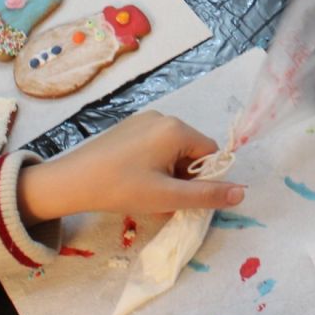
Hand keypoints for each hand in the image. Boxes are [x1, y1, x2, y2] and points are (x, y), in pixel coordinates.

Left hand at [17, 112, 245, 223]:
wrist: (72, 181)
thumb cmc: (121, 188)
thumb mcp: (167, 197)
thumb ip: (207, 195)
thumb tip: (242, 193)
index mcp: (176, 129)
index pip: (209, 153)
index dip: (203, 178)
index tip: (183, 196)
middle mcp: (163, 117)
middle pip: (192, 150)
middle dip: (184, 175)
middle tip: (163, 197)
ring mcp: (144, 119)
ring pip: (173, 149)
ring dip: (169, 171)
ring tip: (147, 190)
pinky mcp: (129, 127)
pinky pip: (155, 144)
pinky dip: (154, 162)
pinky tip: (135, 178)